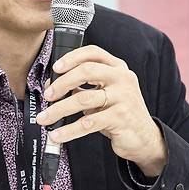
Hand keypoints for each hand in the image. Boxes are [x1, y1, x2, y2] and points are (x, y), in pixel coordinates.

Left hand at [36, 45, 166, 176]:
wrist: (144, 137)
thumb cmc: (120, 112)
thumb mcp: (105, 94)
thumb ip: (83, 86)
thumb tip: (53, 85)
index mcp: (118, 68)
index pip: (93, 52)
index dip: (72, 57)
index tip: (56, 67)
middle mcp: (122, 78)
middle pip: (86, 71)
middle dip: (61, 83)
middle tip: (48, 95)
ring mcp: (123, 97)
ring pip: (83, 99)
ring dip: (59, 109)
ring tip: (45, 118)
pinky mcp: (120, 118)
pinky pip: (88, 123)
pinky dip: (69, 130)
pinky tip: (58, 135)